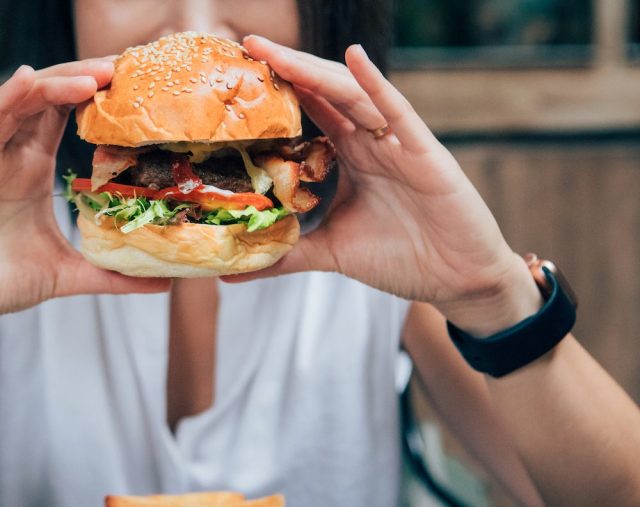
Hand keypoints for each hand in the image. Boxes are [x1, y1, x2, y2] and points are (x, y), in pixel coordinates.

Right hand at [0, 61, 168, 324]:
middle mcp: (8, 155)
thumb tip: (164, 281)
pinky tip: (26, 81)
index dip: (100, 99)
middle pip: (49, 100)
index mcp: (32, 169)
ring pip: (19, 103)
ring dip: (55, 85)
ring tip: (92, 77)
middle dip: (85, 80)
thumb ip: (108, 275)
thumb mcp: (61, 275)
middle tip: (124, 70)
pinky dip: (4, 100)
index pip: (68, 117)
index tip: (140, 91)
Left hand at [230, 36, 540, 334]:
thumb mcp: (330, 253)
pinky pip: (397, 112)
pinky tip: (353, 59)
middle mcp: (372, 140)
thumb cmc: (403, 258)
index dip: (278, 90)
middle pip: (324, 92)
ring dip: (315, 71)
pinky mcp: (426, 153)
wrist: (457, 281)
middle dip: (288, 67)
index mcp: (351, 155)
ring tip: (278, 52)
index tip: (238, 74)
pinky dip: (375, 84)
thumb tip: (229, 273)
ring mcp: (398, 142)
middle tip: (248, 45)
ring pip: (352, 95)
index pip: (310, 111)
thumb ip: (284, 254)